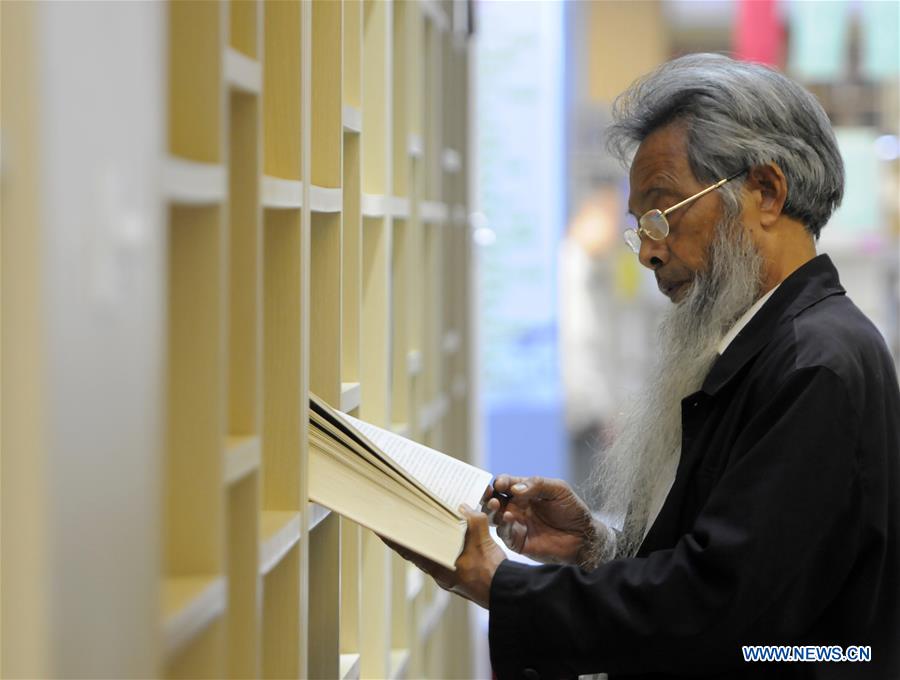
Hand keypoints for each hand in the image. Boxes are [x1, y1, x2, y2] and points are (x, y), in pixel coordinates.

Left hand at [381, 504, 505, 608]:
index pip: (408, 550)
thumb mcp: (483, 540)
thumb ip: (472, 520)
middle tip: (396, 519)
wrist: (506, 591)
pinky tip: (445, 532)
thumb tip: (463, 507)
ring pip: (430, 553)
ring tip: (416, 522)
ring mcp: (448, 574)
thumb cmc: (492, 572)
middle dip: (407, 535)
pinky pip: (444, 555)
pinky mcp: (458, 573)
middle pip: (417, 550)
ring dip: (424, 539)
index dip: (392, 539)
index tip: (378, 528)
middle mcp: (439, 571)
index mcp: (439, 566)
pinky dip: (441, 543)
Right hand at [484, 475, 596, 564]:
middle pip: (494, 499)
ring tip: (497, 505)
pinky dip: (502, 525)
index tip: (501, 484)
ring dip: (492, 510)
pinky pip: (504, 533)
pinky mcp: (518, 541)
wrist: (583, 538)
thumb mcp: (559, 490)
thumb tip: (514, 489)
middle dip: (488, 495)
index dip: (500, 482)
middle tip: (489, 494)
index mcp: (524, 491)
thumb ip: (537, 484)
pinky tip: (508, 518)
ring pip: (494, 516)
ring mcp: (516, 524)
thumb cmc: (572, 510)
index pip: (505, 483)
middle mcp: (517, 507)